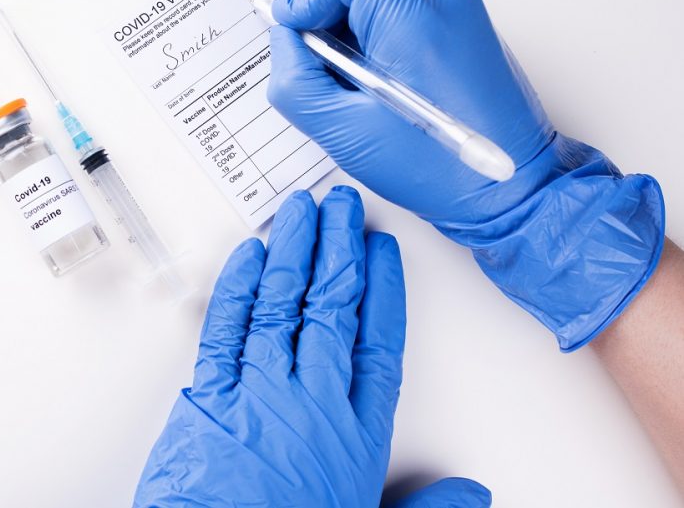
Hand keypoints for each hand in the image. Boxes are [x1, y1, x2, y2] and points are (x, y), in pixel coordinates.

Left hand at [132, 187, 489, 507]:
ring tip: (302, 210)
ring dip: (294, 252)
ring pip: (282, 303)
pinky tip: (250, 256)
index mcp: (355, 433)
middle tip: (344, 206)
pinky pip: (227, 327)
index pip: (379, 343)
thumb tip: (473, 495)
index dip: (385, 292)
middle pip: (332, 308)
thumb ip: (428, 506)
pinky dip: (239, 288)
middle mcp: (312, 400)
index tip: (384, 254)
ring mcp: (259, 391)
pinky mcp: (211, 393)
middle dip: (340, 251)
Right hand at [267, 0, 663, 350]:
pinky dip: (382, 44)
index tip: (309, 36)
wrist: (511, 188)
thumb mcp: (340, 130)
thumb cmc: (438, 167)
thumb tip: (286, 35)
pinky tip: (392, 89)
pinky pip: (399, 14)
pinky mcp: (462, 21)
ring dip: (357, 38)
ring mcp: (457, 5)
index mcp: (410, 13)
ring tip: (372, 92)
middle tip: (343, 79)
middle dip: (332, 24)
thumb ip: (294, 74)